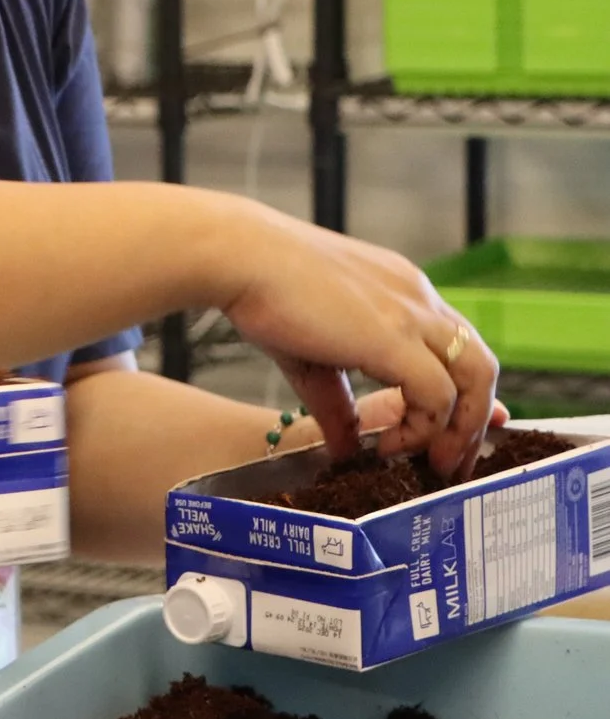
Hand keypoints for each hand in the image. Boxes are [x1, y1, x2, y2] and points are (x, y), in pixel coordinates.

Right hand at [211, 201, 498, 478]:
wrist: (238, 255)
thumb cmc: (260, 290)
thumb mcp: (309, 357)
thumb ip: (335, 404)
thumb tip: (344, 450)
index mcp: (402, 291)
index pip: (458, 346)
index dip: (461, 393)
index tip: (447, 433)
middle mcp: (418, 298)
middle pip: (480, 366)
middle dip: (474, 420)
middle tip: (450, 461)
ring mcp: (412, 315)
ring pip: (476, 379)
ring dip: (461, 429)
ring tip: (432, 462)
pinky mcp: (394, 338)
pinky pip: (438, 395)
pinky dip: (423, 428)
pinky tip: (388, 444)